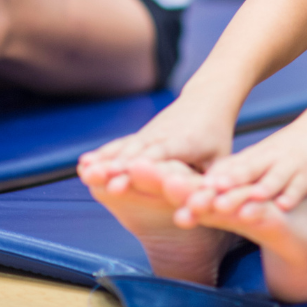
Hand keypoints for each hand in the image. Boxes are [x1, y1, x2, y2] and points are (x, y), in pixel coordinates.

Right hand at [77, 94, 234, 191]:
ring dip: (104, 160)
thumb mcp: (221, 159)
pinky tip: (85, 164)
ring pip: (125, 148)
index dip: (140, 168)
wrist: (206, 99)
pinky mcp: (142, 136)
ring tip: (85, 173)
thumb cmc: (216, 136)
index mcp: (184, 142)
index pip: (159, 156)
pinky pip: (121, 145)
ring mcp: (149, 134)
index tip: (120, 180)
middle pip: (136, 153)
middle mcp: (162, 136)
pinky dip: (104, 154)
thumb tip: (207, 206)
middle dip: (116, 166)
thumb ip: (214, 183)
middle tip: (94, 178)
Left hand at [179, 120, 306, 221]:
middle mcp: (264, 161)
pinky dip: (291, 195)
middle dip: (221, 191)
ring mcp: (286, 166)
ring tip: (240, 210)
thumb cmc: (283, 150)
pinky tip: (283, 206)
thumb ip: (232, 172)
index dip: (202, 187)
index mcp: (249, 159)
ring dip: (254, 194)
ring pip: (268, 180)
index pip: (222, 173)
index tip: (179, 197)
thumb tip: (198, 189)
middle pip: (241, 176)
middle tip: (198, 203)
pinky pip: (299, 186)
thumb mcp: (256, 159)